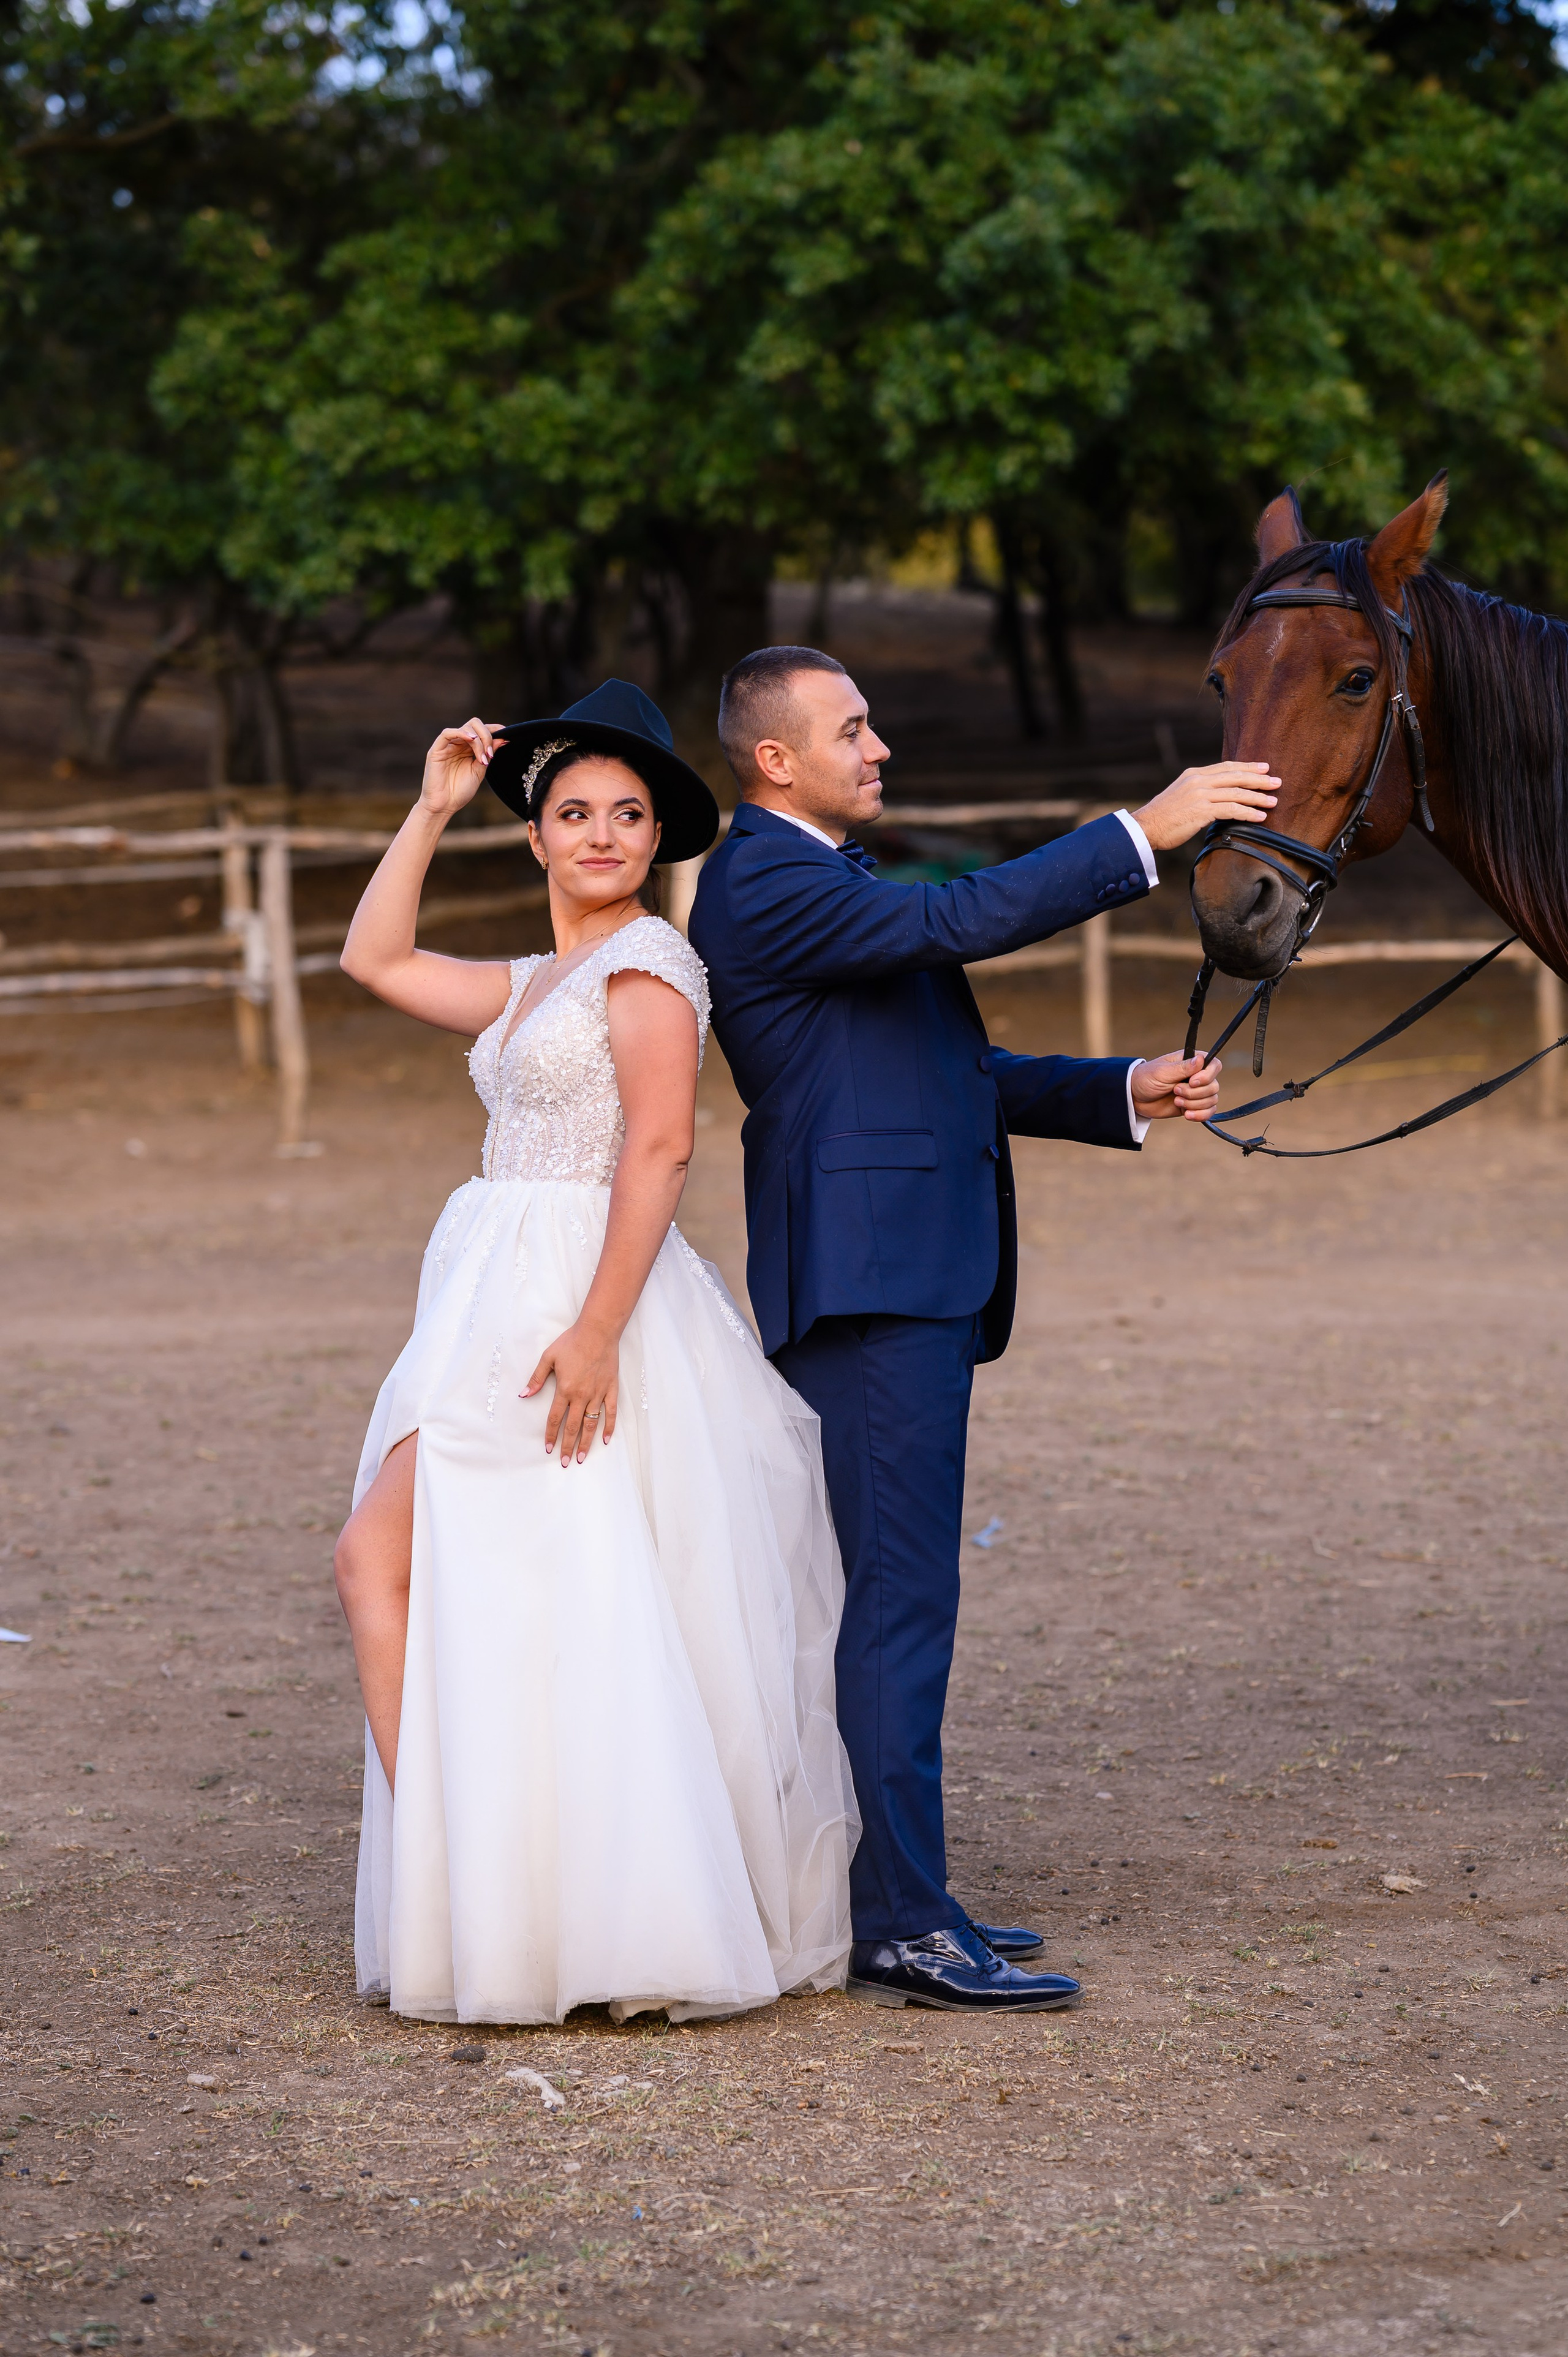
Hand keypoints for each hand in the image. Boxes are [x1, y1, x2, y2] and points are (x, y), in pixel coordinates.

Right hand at [418, 717, 500, 822]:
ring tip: (483, 756)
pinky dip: (461, 733)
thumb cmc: (460, 791)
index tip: (507, 734)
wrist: (444, 806)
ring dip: (478, 739)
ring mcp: (447, 746)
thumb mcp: (479, 771)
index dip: (495, 729)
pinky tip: (472, 740)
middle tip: (490, 754)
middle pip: (474, 725)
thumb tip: (503, 739)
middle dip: (487, 736)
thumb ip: (488, 754)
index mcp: (468, 749)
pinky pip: (448, 733)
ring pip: (465, 728)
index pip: (482, 731)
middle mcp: (458, 744)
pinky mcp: (437, 749)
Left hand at [522, 1320, 619, 1464]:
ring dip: (587, 1443)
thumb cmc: (572, 1342)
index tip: (548, 1448)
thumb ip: (536, 1378)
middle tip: (565, 1462)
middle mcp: (582, 1395)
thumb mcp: (548, 1357)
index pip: (555, 1418)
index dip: (551, 1435)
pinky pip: (610, 1412)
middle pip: (573, 1427)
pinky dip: (608, 1427)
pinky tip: (605, 1440)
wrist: (598, 1331)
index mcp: (565, 1389)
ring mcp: (598, 1394)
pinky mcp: (611, 1389)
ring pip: (591, 1424)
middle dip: (568, 1446)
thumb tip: (524, 1394)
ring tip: (583, 1457)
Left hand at [1131, 1050, 1222, 1123]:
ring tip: (1176, 1101)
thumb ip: (1183, 1068)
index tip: (1191, 1081)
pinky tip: (1187, 1114)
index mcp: (1191, 1062)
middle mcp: (1197, 1076)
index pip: (1214, 1065)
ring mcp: (1196, 1092)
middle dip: (1194, 1093)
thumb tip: (1201, 1058)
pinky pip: (1208, 1112)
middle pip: (1214, 1086)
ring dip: (1194, 1104)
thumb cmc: (1145, 1079)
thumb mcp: (1162, 1072)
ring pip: (1211, 1100)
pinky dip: (1200, 1115)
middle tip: (1175, 1091)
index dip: (1207, 1076)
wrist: (1135, 1098)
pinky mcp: (1193, 1106)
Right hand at [1134, 761, 1279, 851]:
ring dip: (1258, 797)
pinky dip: (1248, 813)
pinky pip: (1232, 809)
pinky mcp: (1202, 810)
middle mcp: (1198, 780)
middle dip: (1259, 778)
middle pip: (1236, 776)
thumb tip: (1216, 797)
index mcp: (1194, 774)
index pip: (1226, 767)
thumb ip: (1198, 791)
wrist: (1145, 827)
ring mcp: (1200, 794)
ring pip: (1237, 792)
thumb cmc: (1162, 817)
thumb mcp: (1180, 795)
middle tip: (1276, 782)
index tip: (1264, 767)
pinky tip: (1259, 817)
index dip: (1247, 766)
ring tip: (1273, 801)